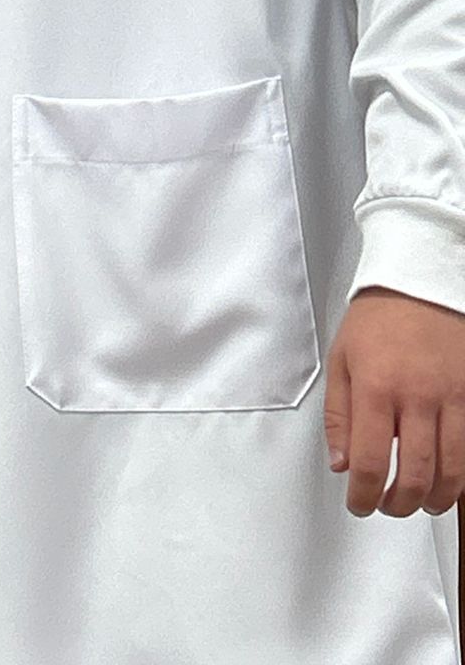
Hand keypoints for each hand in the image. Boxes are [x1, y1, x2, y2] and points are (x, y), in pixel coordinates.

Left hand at [325, 287, 464, 516]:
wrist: (419, 283)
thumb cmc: (377, 318)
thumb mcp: (340, 360)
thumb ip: (338, 415)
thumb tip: (341, 462)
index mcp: (375, 387)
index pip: (369, 461)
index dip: (363, 495)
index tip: (359, 504)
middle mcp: (416, 397)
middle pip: (414, 475)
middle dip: (399, 505)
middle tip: (388, 506)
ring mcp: (450, 398)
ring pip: (450, 471)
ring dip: (433, 499)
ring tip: (419, 502)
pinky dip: (459, 475)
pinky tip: (444, 478)